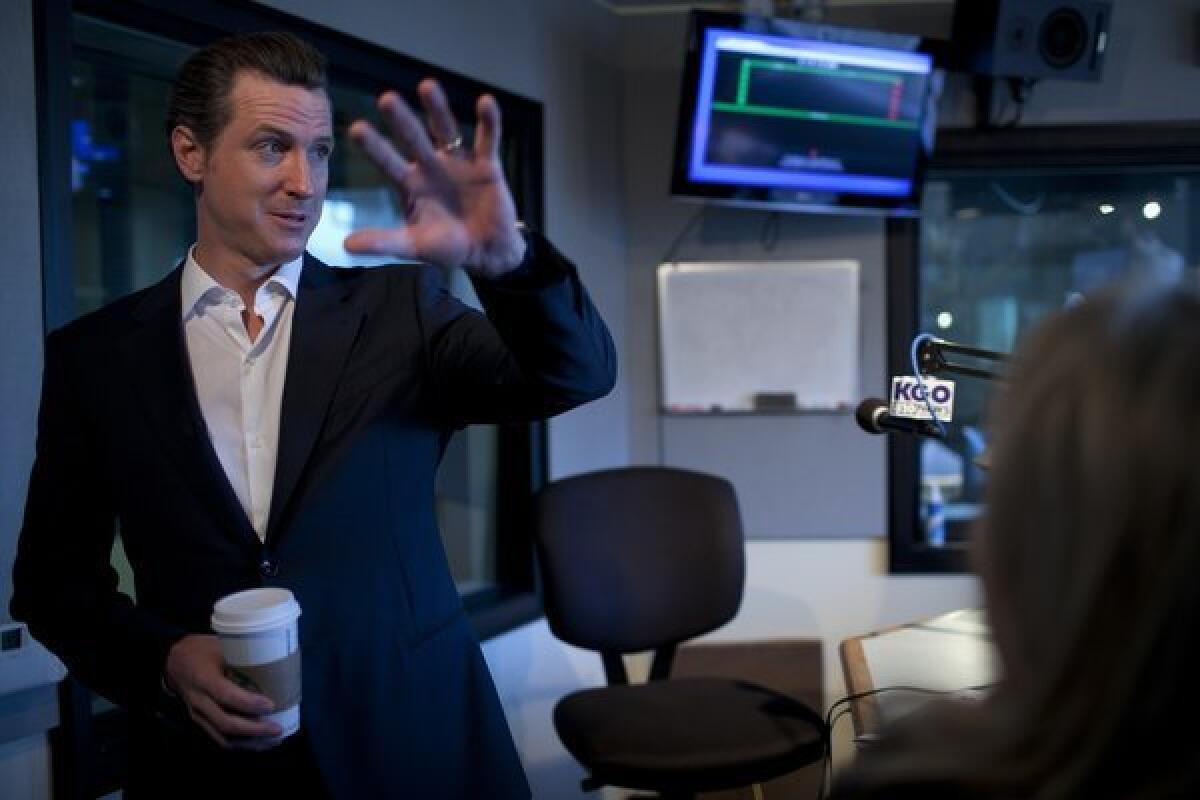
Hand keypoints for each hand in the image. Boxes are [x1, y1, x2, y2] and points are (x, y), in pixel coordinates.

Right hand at [165, 634, 281, 748]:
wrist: (176, 662)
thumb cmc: (202, 651)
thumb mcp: (221, 646)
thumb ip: (243, 656)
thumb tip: (277, 662)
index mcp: (203, 678)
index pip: (226, 695)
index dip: (249, 703)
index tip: (271, 705)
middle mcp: (199, 700)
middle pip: (225, 722)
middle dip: (254, 730)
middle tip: (277, 729)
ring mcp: (198, 714)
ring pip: (222, 736)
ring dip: (249, 742)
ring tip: (272, 741)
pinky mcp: (200, 722)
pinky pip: (219, 738)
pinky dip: (239, 744)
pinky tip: (258, 743)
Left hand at [345, 78, 526, 277]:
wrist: (486, 253)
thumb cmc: (448, 247)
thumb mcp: (413, 246)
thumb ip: (383, 242)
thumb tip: (345, 245)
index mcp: (411, 184)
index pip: (388, 162)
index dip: (374, 147)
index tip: (356, 129)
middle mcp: (431, 166)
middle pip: (413, 138)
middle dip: (401, 120)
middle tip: (386, 99)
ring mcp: (458, 163)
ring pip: (446, 130)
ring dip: (437, 109)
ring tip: (427, 86)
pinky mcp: (487, 165)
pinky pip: (488, 139)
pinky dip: (489, 121)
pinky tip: (486, 102)